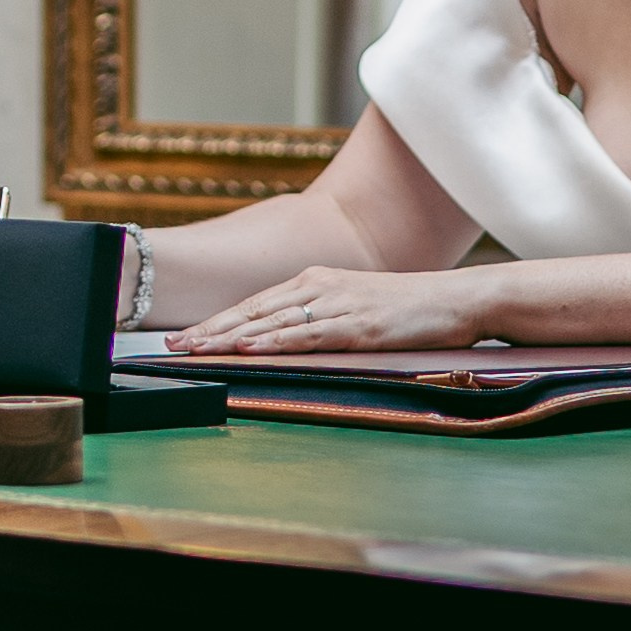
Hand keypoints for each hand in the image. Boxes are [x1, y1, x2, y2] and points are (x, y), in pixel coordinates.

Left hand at [169, 265, 489, 354]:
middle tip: (174, 345)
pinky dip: (273, 342)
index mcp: (314, 281)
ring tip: (197, 349)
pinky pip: (307, 335)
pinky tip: (249, 348)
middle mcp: (318, 287)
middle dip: (211, 330)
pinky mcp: (357, 326)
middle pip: (252, 311)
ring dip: (230, 338)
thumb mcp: (353, 305)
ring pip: (271, 323)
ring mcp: (337, 305)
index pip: (254, 304)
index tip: (186, 336)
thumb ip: (319, 317)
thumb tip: (285, 337)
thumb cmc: (408, 307)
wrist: (456, 299)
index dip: (218, 321)